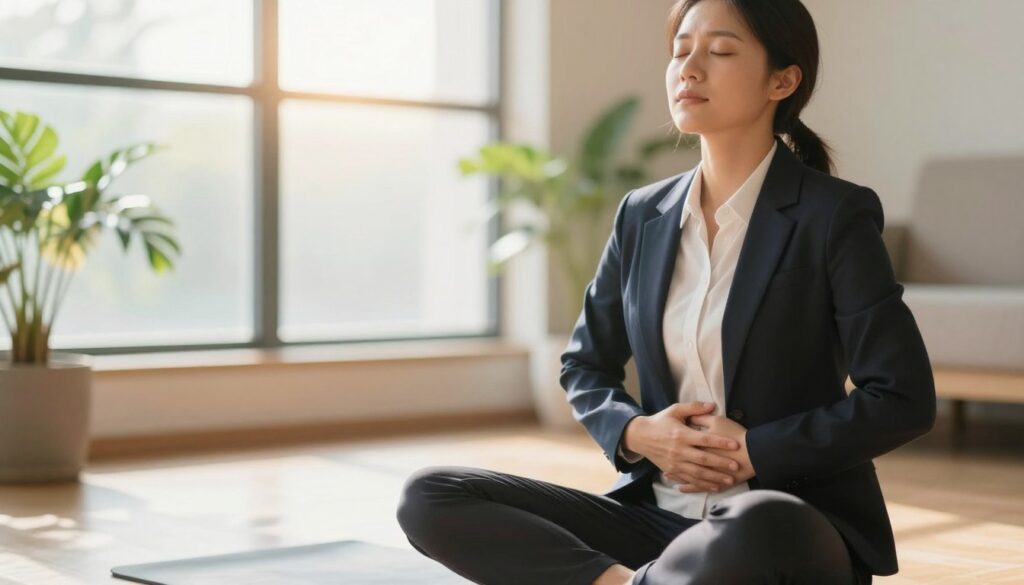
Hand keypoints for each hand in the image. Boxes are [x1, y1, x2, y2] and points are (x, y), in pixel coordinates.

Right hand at [622, 402, 742, 493]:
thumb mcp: (674, 410)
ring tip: (730, 480)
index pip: (704, 439)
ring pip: (698, 473)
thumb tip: (712, 405)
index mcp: (681, 434)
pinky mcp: (672, 470)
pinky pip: (689, 480)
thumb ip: (694, 408)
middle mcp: (679, 450)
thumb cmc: (660, 421)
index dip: (721, 442)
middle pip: (703, 459)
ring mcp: (675, 463)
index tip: (736, 445)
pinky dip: (702, 485)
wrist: (640, 436)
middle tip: (736, 466)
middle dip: (721, 463)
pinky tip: (714, 487)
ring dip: (714, 478)